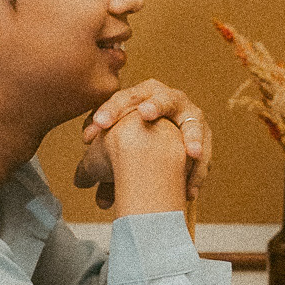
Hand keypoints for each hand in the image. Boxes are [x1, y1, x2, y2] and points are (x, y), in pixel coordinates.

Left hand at [82, 80, 210, 215]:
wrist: (162, 135)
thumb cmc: (130, 137)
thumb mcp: (112, 143)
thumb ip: (96, 161)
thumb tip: (80, 181)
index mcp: (143, 94)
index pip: (125, 99)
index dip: (110, 112)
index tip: (94, 132)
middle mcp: (169, 99)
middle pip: (163, 99)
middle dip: (155, 106)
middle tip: (145, 115)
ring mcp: (191, 116)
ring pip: (193, 124)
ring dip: (192, 137)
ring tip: (192, 153)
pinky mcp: (204, 137)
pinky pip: (204, 154)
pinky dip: (198, 171)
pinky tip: (189, 190)